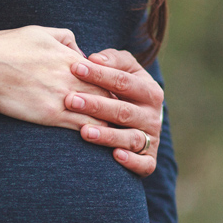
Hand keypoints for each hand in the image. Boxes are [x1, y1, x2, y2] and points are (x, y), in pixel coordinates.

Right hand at [0, 26, 112, 130]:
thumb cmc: (9, 47)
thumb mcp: (42, 32)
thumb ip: (66, 39)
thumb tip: (81, 51)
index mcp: (72, 58)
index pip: (106, 74)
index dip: (114, 85)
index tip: (117, 93)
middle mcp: (73, 78)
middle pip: (107, 95)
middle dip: (115, 106)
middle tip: (123, 116)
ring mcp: (64, 98)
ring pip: (99, 113)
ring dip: (108, 123)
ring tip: (117, 133)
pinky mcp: (51, 116)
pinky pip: (81, 127)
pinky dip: (94, 133)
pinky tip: (99, 139)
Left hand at [63, 49, 165, 176]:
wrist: (143, 123)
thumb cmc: (126, 93)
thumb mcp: (125, 71)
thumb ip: (112, 61)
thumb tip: (95, 58)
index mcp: (149, 91)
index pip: (123, 81)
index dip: (99, 74)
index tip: (75, 68)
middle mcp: (152, 115)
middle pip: (123, 110)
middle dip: (96, 105)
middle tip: (70, 100)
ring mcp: (151, 139)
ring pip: (130, 138)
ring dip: (108, 135)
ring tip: (84, 131)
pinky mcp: (149, 161)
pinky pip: (143, 164)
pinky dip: (131, 161)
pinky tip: (115, 156)